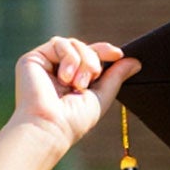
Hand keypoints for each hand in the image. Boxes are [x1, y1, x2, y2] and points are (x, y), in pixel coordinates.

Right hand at [9, 38, 134, 156]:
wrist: (51, 125)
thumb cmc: (75, 119)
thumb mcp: (102, 96)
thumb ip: (116, 77)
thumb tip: (135, 61)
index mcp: (74, 78)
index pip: (91, 56)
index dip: (104, 51)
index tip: (118, 54)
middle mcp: (59, 70)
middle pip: (84, 47)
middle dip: (94, 60)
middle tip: (92, 79)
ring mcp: (46, 63)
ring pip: (73, 43)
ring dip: (83, 61)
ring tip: (78, 84)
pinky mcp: (33, 58)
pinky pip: (59, 43)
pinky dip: (69, 58)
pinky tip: (65, 78)